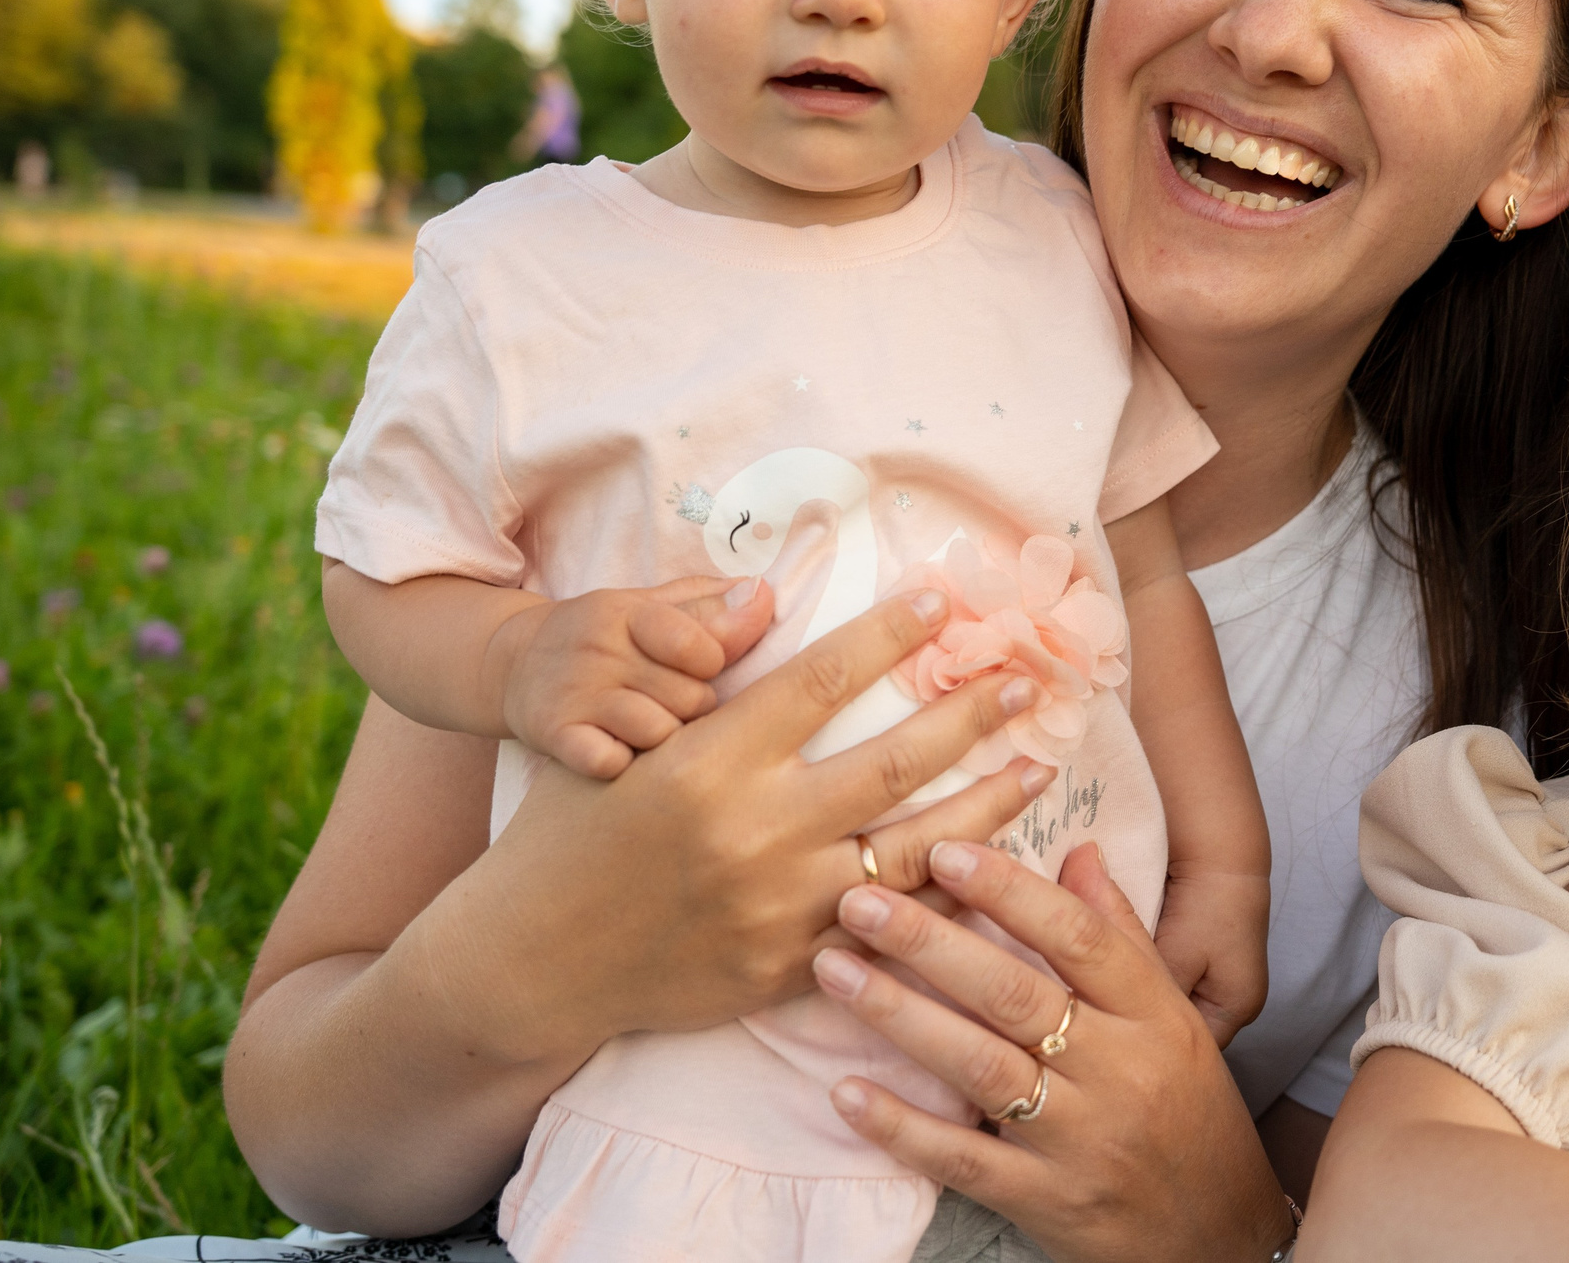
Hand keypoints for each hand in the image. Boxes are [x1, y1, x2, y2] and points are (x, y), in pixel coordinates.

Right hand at [457, 589, 1061, 1059]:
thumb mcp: (620, 742)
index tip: (943, 601)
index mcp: (711, 763)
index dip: (889, 634)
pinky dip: (946, 900)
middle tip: (1028, 683)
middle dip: (973, 716)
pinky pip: (891, 930)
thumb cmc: (569, 834)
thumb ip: (702, 685)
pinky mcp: (789, 968)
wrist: (530, 964)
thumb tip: (769, 602)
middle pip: (895, 761)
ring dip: (988, 807)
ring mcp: (780, 908)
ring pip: (916, 851)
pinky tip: (990, 870)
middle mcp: (755, 832)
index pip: (822, 680)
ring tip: (1038, 769)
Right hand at [489, 575, 773, 777]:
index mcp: (629, 612)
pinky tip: (625, 760)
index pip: (697, 644)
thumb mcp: (651, 611)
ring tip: (658, 738)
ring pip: (658, 731)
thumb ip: (709, 607)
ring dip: (667, 743)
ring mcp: (573, 692)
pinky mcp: (553, 733)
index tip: (704, 670)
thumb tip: (764, 594)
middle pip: (688, 696)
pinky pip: (608, 760)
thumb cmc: (608, 640)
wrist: (516, 666)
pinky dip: (623, 765)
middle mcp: (598, 649)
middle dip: (696, 709)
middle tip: (679, 709)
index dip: (713, 665)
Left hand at [816, 841, 1296, 1262]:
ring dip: (900, 1016)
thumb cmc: (1192, 1115)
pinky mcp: (1045, 1201)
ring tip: (836, 970)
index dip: (1009, 890)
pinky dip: (903, 1127)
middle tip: (859, 901)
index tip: (943, 852)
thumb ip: (1122, 937)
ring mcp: (1080, 1141)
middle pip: (1015, 994)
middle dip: (930, 942)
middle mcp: (1120, 1072)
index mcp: (1155, 1015)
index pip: (1078, 938)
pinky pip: (964, 1160)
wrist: (1221, 1236)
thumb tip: (1079, 852)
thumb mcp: (1177, 1020)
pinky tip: (848, 1093)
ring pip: (980, 1067)